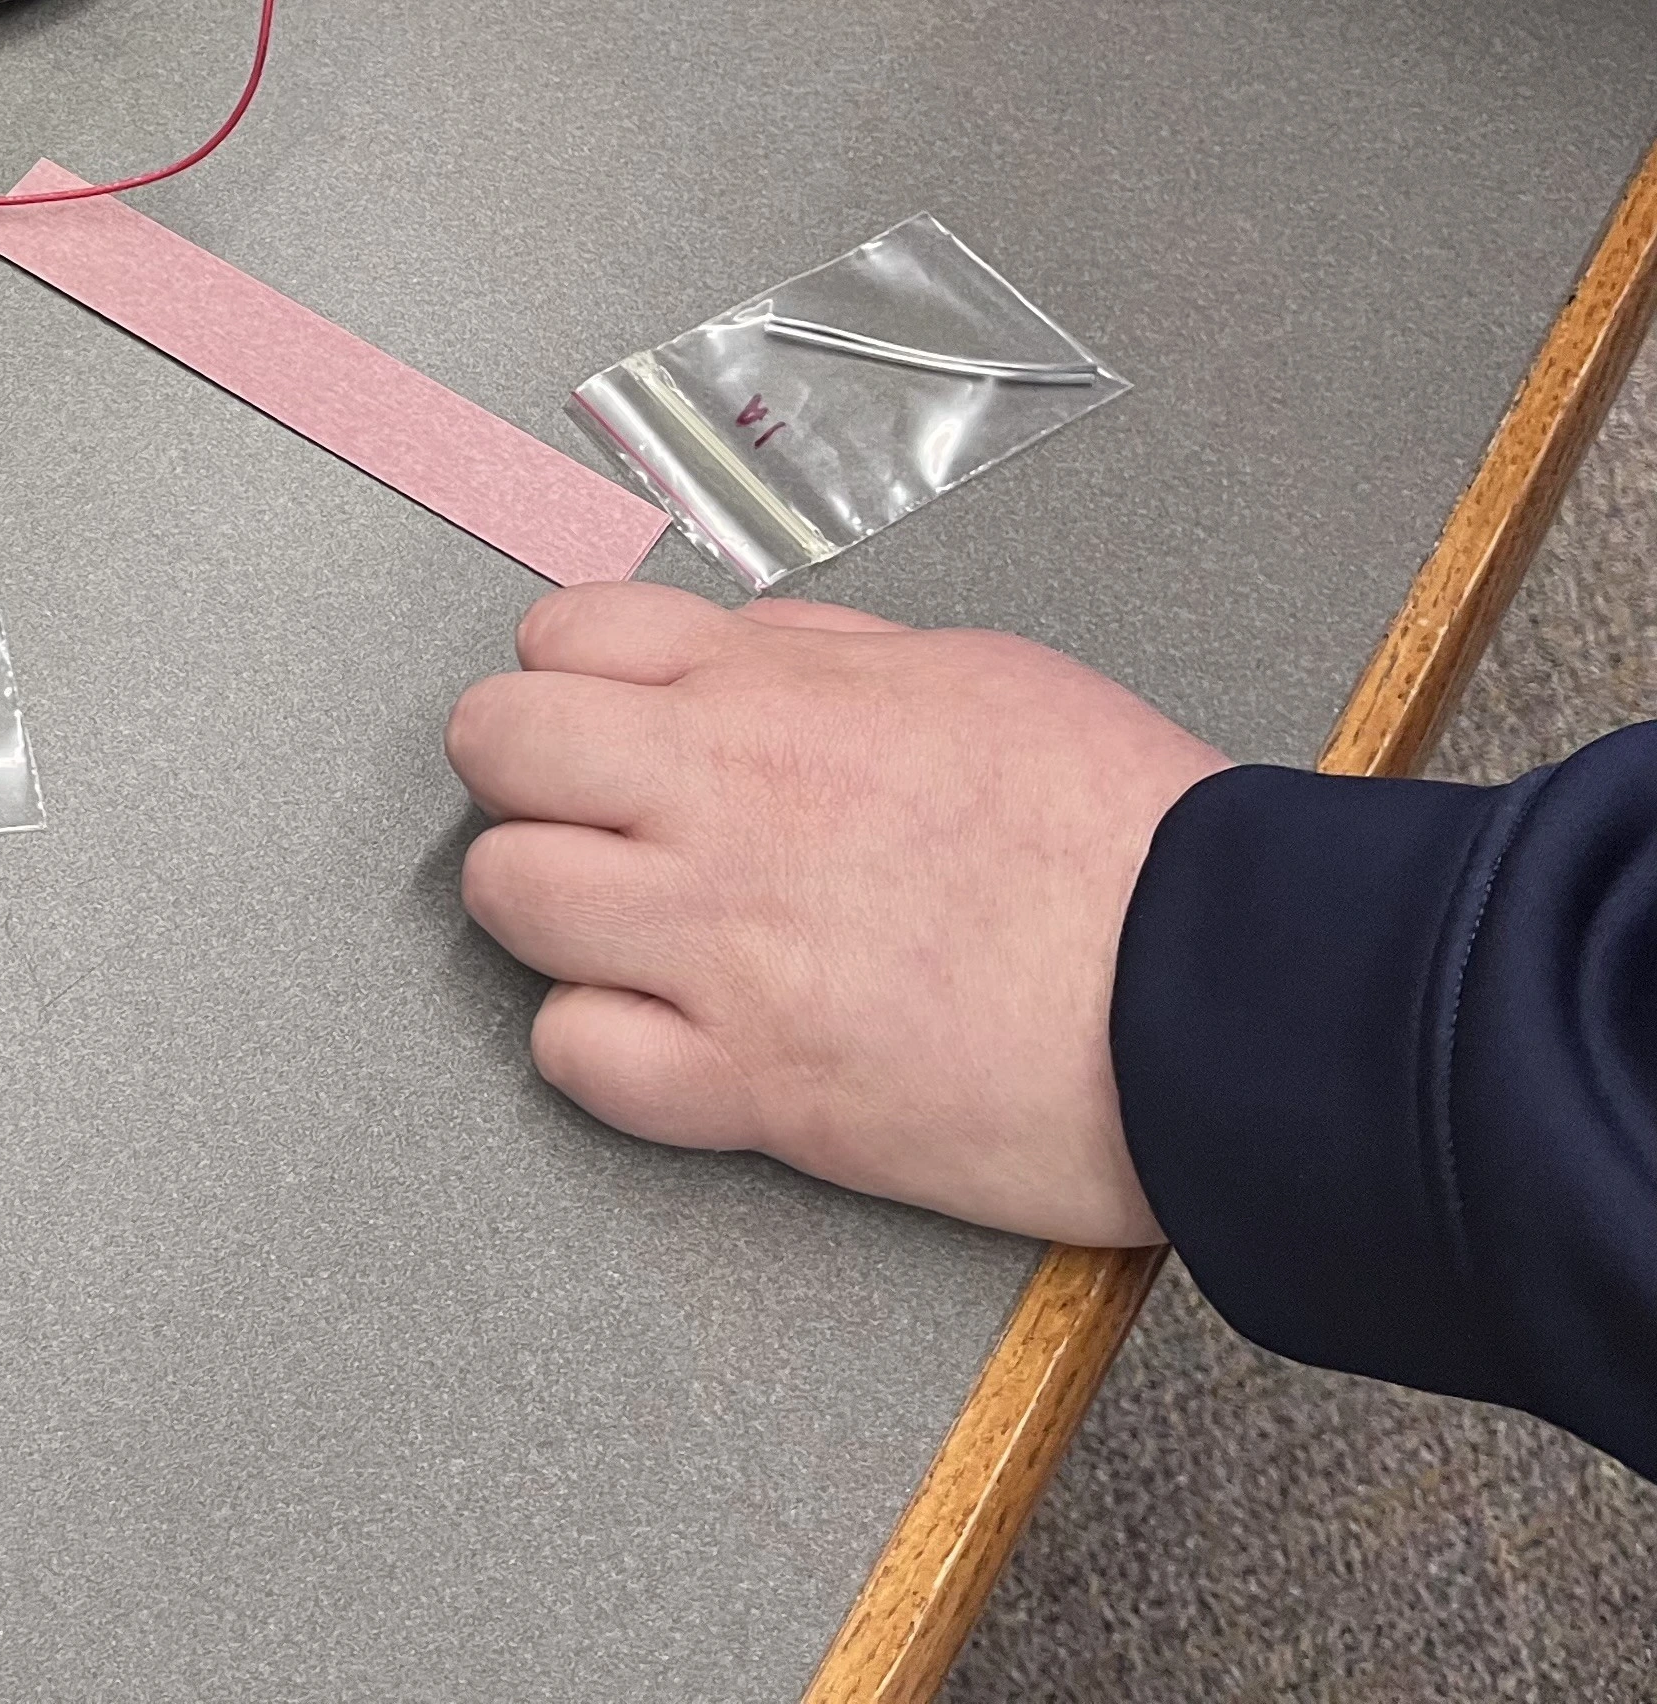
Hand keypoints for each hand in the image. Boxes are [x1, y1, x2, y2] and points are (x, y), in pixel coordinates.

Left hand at [446, 583, 1229, 1244]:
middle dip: (526, 778)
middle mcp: (722, 801)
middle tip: (595, 823)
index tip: (613, 724)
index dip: (569, 680)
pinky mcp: (753, 1083)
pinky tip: (669, 1040)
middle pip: (493, 747)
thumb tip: (737, 651)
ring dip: (553, 914)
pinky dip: (600, 1052)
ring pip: (506, 895)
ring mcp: (724, 945)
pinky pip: (573, 1056)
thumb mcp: (971, 673)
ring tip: (634, 937)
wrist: (1227, 985)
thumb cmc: (1127, 832)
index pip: (558, 636)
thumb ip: (823, 659)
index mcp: (774, 694)